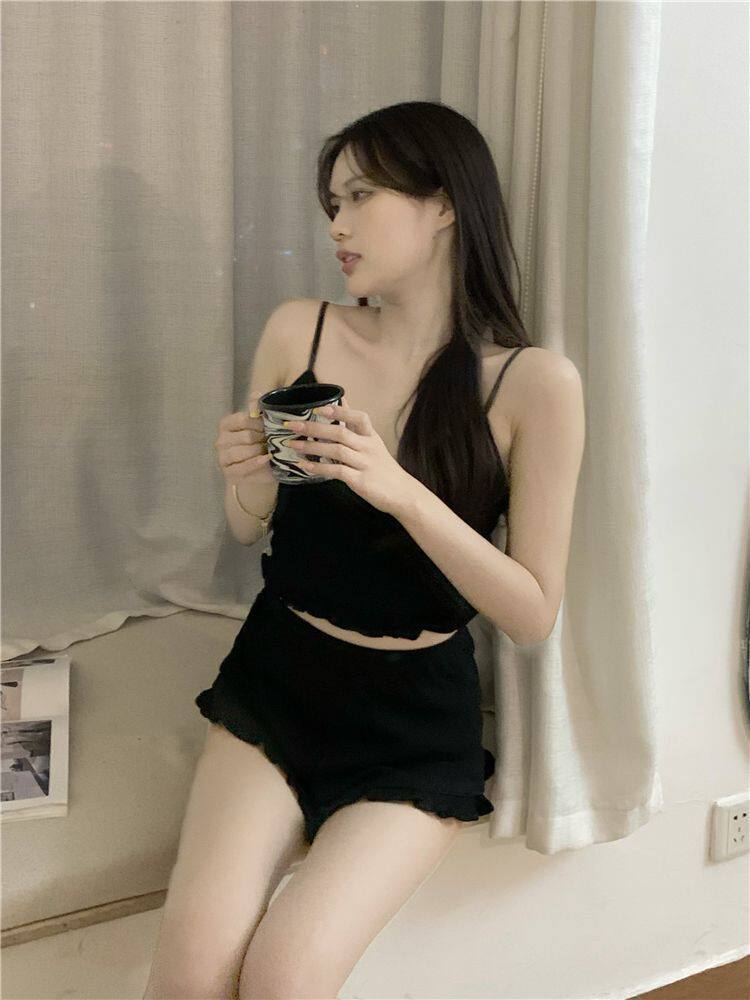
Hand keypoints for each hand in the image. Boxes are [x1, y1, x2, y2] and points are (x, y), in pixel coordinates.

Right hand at [214, 390, 274, 486]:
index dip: (259, 422)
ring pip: (242, 452)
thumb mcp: (262, 421)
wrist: (267, 467)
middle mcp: (221, 441)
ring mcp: (223, 458)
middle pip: (245, 436)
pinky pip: (242, 468)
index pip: (242, 419)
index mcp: (226, 425)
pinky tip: (266, 459)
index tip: (270, 426)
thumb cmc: (263, 441)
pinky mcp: (229, 474)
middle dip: (262, 438)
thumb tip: (256, 398)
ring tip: (272, 449)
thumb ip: (257, 404)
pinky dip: (256, 463)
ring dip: (260, 451)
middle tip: (274, 440)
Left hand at [284, 398, 416, 516]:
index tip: (318, 407)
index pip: (359, 417)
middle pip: (340, 432)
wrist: (403, 494)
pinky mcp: (361, 481)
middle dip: (313, 427)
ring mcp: (365, 464)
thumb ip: (356, 424)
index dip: (340, 410)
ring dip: (311, 447)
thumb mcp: (373, 442)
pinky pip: (337, 471)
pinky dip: (319, 468)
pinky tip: (305, 466)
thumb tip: (342, 400)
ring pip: (336, 450)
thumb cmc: (384, 468)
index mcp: (371, 437)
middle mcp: (368, 448)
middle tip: (292, 425)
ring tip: (292, 445)